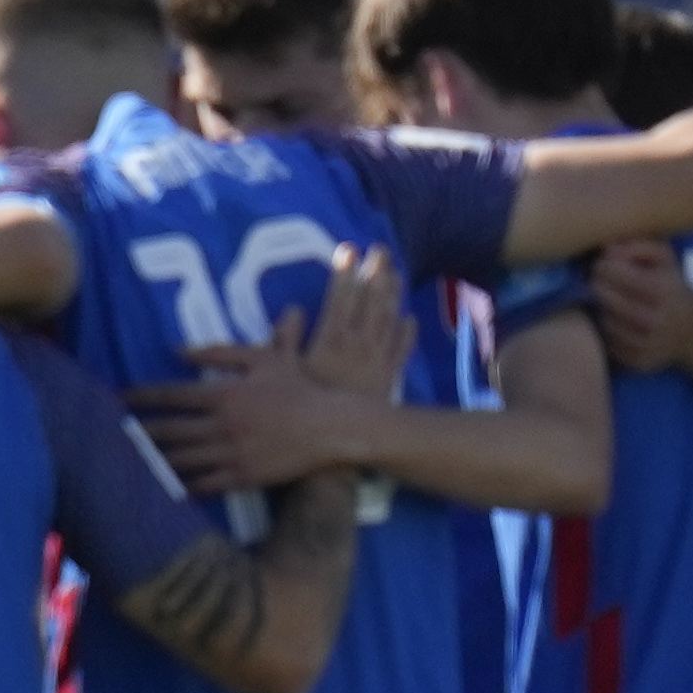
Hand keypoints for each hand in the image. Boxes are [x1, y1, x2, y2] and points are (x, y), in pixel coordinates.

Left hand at [133, 331, 386, 497]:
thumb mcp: (265, 358)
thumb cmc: (299, 388)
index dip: (142, 397)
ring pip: (180, 460)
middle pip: (167, 430)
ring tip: (126, 461)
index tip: (120, 399)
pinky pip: (202, 484)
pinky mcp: (242, 477)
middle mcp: (223, 425)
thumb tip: (178, 348)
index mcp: (225, 394)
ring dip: (151, 461)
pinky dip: (179, 486)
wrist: (333, 427)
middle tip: (110, 435)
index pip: (171, 395)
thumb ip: (220, 351)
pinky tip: (160, 487)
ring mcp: (232, 453)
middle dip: (137, 432)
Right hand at [289, 249, 409, 404]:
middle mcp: (358, 345)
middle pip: (370, 302)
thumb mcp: (283, 373)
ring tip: (395, 270)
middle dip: (375, 273)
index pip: (340, 298)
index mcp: (330, 341)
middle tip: (380, 249)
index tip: (347, 250)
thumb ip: (284, 340)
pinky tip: (409, 318)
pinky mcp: (389, 376)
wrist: (339, 443)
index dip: (344, 273)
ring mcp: (378, 359)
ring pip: (389, 318)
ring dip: (393, 293)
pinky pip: (402, 349)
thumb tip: (293, 309)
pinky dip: (407, 332)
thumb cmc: (305, 408)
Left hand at [576, 231, 692, 376]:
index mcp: (662, 290)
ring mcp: (646, 343)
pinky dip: (609, 331)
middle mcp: (653, 319)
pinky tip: (619, 322)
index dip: (603, 266)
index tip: (603, 265)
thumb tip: (607, 248)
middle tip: (598, 282)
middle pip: (605, 297)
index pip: (614, 273)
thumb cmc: (674, 288)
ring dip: (603, 309)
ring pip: (605, 321)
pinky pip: (609, 342)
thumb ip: (639, 247)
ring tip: (612, 302)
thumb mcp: (666, 260)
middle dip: (597, 286)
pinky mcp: (638, 361)